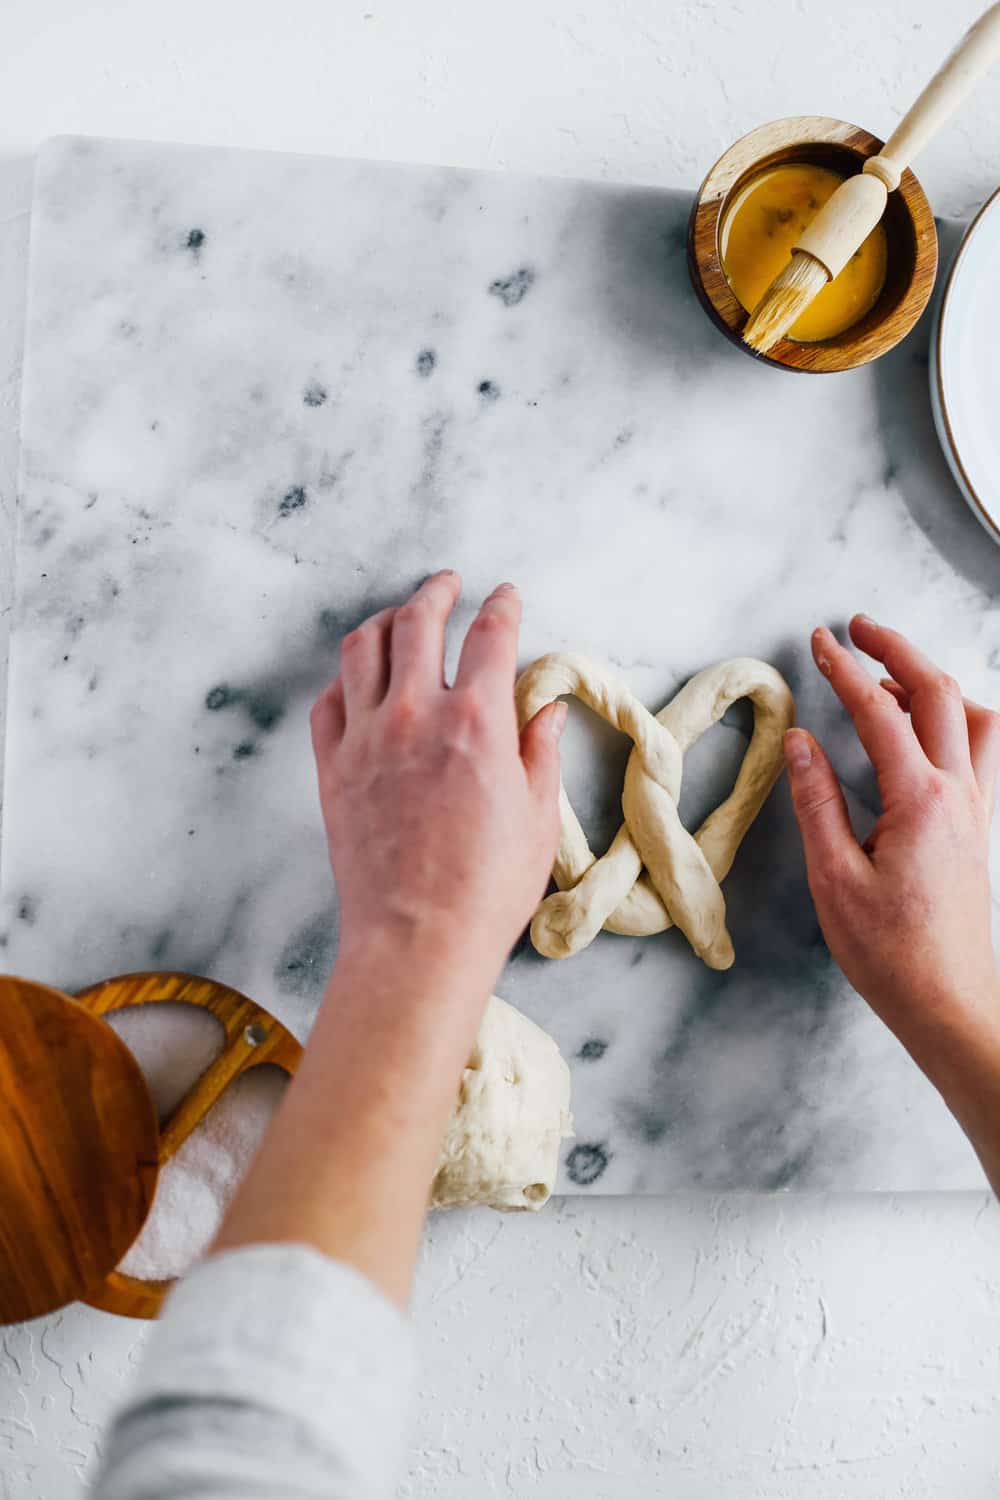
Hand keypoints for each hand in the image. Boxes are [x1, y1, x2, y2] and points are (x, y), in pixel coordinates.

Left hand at [311, 570, 564, 993]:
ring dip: (386, 620)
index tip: (507, 596)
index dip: (503, 607)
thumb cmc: (488, 888)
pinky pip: (328, 700)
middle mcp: (415, 715)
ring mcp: (365, 738)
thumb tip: (548, 710)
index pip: (490, 637)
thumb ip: (541, 751)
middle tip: (449, 584)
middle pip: (418, 622)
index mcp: (477, 722)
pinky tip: (360, 679)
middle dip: (437, 592)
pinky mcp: (332, 767)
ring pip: (363, 648)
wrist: (418, 940)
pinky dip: (346, 677)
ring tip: (401, 616)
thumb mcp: (538, 816)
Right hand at [785, 615, 999, 1187]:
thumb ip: (817, 802)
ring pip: (976, 717)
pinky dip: (954, 720)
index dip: (845, 670)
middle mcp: (960, 794)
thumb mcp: (833, 879)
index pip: (880, 712)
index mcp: (920, 802)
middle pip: (939, 693)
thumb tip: (801, 742)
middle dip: (896, 650)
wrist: (952, 1003)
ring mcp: (978, 809)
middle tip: (857, 628)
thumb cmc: (890, 952)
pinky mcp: (980, 828)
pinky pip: (982, 750)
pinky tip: (924, 733)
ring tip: (889, 678)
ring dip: (934, 683)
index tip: (818, 640)